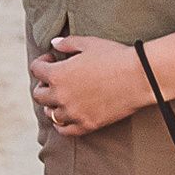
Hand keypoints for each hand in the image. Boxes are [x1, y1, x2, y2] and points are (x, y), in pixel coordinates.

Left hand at [30, 37, 147, 138]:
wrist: (140, 77)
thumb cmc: (115, 56)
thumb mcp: (89, 43)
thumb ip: (67, 43)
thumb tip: (54, 44)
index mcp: (58, 74)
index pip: (35, 70)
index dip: (42, 62)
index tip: (53, 59)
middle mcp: (61, 96)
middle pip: (39, 95)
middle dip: (44, 84)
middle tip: (55, 79)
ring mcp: (73, 113)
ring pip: (50, 114)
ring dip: (52, 104)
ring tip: (62, 96)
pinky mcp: (87, 125)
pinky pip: (65, 130)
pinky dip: (61, 124)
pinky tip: (67, 115)